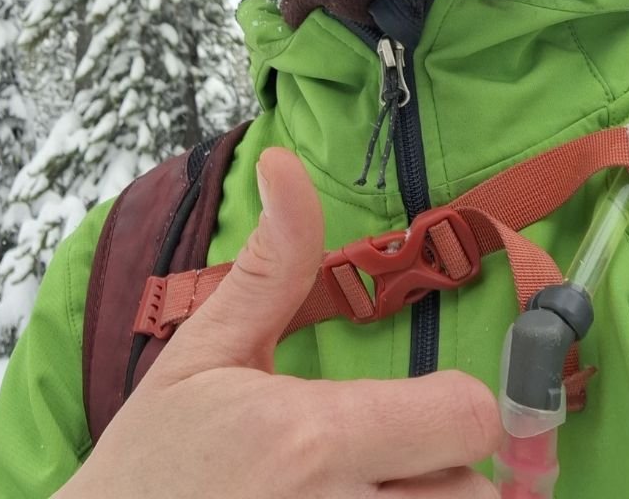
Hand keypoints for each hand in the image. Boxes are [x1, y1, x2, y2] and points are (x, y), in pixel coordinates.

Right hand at [58, 148, 500, 497]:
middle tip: (386, 470)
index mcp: (311, 437)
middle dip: (443, 475)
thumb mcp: (203, 355)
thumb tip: (285, 162)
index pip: (466, 414)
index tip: (412, 409)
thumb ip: (271, 265)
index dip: (451, 406)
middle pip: (478, 494)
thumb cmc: (149, 466)